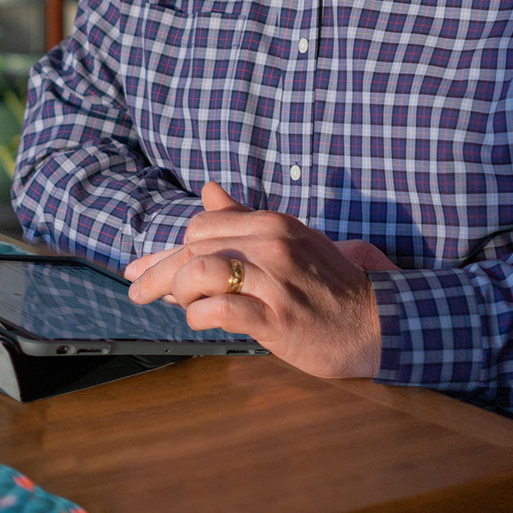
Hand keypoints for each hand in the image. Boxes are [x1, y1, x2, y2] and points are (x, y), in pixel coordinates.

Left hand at [124, 182, 385, 377]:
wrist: (375, 322)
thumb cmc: (327, 283)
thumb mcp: (289, 239)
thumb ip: (244, 216)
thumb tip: (207, 190)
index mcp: (271, 222)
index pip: (201, 224)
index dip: (171, 247)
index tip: (148, 266)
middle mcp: (271, 243)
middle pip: (194, 247)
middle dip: (158, 271)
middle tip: (137, 290)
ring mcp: (275, 279)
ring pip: (200, 271)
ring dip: (178, 291)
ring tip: (178, 305)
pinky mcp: (278, 317)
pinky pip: (220, 308)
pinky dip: (199, 315)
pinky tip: (200, 320)